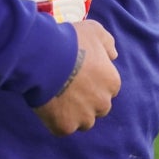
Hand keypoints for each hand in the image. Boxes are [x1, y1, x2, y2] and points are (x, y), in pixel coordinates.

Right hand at [33, 20, 119, 135]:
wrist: (45, 57)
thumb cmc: (71, 41)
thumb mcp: (95, 31)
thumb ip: (107, 43)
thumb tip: (113, 56)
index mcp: (112, 82)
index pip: (107, 88)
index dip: (92, 82)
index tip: (78, 75)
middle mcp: (103, 103)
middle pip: (97, 107)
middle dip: (86, 101)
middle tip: (67, 87)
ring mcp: (84, 118)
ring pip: (81, 121)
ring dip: (72, 113)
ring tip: (56, 97)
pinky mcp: (64, 127)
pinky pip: (61, 127)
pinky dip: (54, 119)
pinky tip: (46, 104)